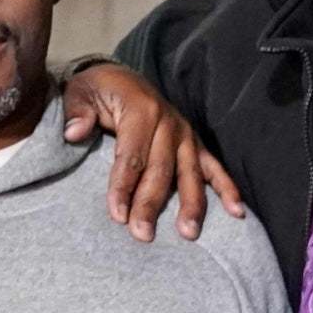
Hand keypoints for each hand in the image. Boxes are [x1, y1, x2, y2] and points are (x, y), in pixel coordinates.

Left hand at [61, 64, 243, 241]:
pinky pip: (213, 167)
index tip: (117, 215)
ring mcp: (185, 134)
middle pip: (160, 170)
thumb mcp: (80, 92)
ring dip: (191, 204)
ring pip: (189, 173)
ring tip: (188, 233)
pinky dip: (227, 188)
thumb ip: (77, 112)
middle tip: (142, 235)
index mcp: (140, 109)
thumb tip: (75, 132)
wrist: (119, 78)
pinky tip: (237, 212)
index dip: (123, 186)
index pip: (131, 155)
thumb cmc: (98, 91)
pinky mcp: (195, 143)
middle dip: (151, 204)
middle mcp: (168, 122)